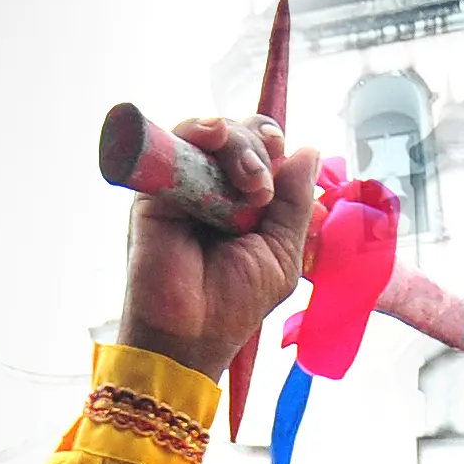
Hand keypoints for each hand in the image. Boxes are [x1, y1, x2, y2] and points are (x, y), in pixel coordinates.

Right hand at [118, 115, 323, 380]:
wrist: (190, 334)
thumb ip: (295, 202)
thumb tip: (308, 150)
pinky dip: (196, 129)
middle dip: (258, 149)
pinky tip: (212, 135)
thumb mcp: (282, 252)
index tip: (281, 153)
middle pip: (239, 134)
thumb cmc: (234, 304)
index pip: (260, 149)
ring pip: (211, 132)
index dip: (271, 142)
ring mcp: (183, 187)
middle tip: (261, 189)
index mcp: (245, 202)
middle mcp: (213, 189)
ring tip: (248, 186)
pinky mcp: (155, 190)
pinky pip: (175, 141)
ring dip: (237, 146)